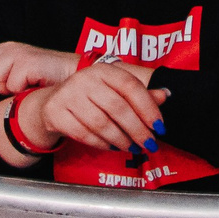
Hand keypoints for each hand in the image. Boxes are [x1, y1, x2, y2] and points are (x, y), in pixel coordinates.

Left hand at [0, 41, 79, 94]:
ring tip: (22, 85)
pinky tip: (31, 85)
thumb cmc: (42, 78)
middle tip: (8, 85)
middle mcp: (7, 48)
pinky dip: (20, 90)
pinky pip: (10, 85)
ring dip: (6, 88)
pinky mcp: (28, 62)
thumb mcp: (12, 73)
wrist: (70, 75)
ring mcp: (17, 54)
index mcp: (1, 49)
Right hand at [33, 62, 165, 154]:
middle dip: (137, 130)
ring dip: (121, 140)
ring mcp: (68, 95)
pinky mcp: (56, 113)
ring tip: (132, 148)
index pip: (131, 86)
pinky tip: (112, 147)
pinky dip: (101, 144)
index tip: (160, 127)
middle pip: (117, 107)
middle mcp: (85, 78)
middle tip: (149, 144)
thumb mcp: (114, 90)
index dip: (148, 108)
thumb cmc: (90, 96)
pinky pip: (84, 134)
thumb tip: (165, 95)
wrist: (53, 102)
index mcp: (104, 70)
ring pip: (101, 124)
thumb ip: (139, 94)